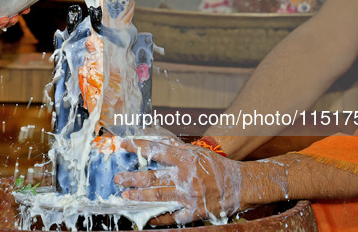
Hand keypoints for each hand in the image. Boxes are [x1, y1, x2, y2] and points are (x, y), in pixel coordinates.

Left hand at [114, 139, 245, 224]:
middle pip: (154, 177)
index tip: (122, 144)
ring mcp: (190, 195)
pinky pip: (174, 216)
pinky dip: (160, 217)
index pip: (157, 150)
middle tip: (117, 179)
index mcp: (186, 158)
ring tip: (126, 196)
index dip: (138, 147)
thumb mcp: (197, 152)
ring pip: (160, 196)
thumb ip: (176, 147)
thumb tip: (157, 139)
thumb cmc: (217, 167)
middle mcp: (186, 176)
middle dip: (133, 178)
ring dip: (140, 197)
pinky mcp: (195, 211)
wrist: (241, 185)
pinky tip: (148, 217)